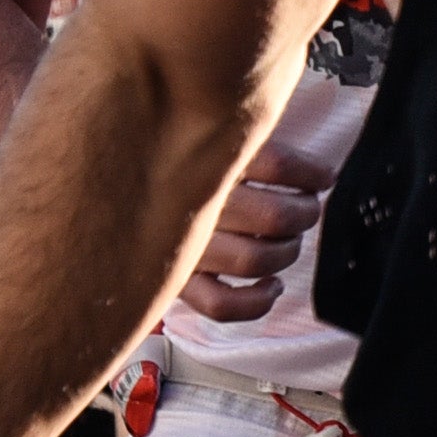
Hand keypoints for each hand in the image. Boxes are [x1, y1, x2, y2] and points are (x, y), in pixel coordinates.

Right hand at [178, 131, 345, 321]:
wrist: (113, 191)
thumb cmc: (169, 160)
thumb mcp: (205, 133)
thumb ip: (244, 136)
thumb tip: (308, 157)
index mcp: (203, 159)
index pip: (277, 165)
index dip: (311, 173)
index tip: (323, 175)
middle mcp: (195, 205)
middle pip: (274, 215)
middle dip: (304, 213)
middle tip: (307, 207)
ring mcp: (186, 249)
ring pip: (254, 259)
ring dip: (286, 252)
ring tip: (290, 240)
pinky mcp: (178, 282)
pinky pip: (221, 304)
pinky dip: (256, 301)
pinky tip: (271, 284)